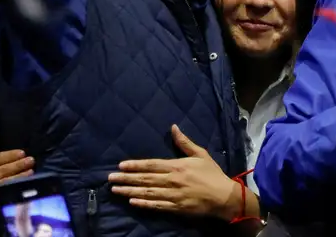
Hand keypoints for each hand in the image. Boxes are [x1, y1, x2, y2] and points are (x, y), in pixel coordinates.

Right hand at [0, 132, 33, 207]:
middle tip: (31, 160)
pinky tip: (26, 185)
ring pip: (4, 183)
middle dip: (17, 165)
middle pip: (2, 171)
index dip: (9, 156)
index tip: (22, 152)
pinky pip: (6, 195)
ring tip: (31, 171)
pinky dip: (16, 189)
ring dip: (19, 177)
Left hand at [108, 125, 238, 218]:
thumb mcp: (200, 154)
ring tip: (116, 190)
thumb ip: (184, 142)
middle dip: (126, 178)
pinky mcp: (176, 208)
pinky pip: (157, 206)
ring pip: (148, 192)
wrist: (225, 197)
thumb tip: (173, 127)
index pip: (151, 164)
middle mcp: (172, 180)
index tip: (120, 165)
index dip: (135, 165)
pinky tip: (133, 202)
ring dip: (130, 191)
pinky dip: (144, 204)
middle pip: (145, 179)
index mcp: (177, 166)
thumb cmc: (212, 174)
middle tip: (110, 178)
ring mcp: (173, 195)